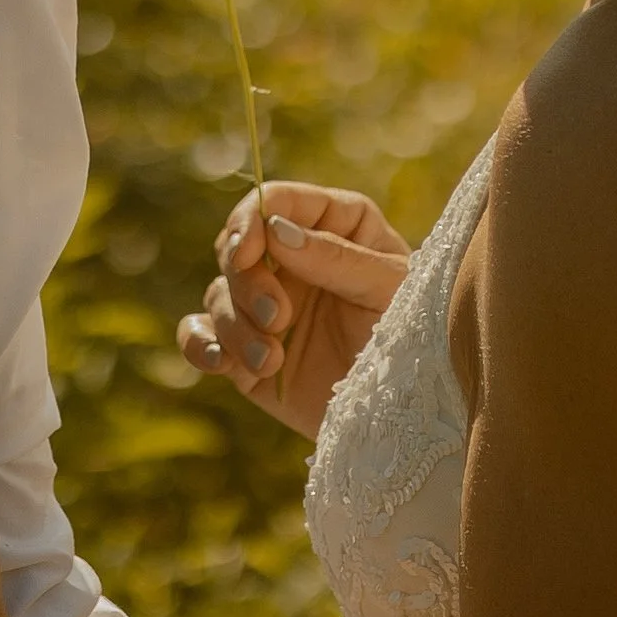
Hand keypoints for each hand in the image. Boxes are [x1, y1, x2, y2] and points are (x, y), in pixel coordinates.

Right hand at [178, 179, 411, 438]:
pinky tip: (221, 363)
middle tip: (277, 318)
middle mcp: (293, 260)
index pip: (277, 201)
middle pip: (237, 247)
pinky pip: (200, 336)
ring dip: (235, 326)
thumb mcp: (389, 291)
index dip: (251, 219)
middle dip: (248, 282)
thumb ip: (338, 257)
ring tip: (270, 361)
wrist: (406, 415)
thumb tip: (276, 229)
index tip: (248, 251)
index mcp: (334, 227)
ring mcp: (266, 306)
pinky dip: (200, 345)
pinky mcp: (246, 351)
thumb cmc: (415, 340)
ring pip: (218, 293)